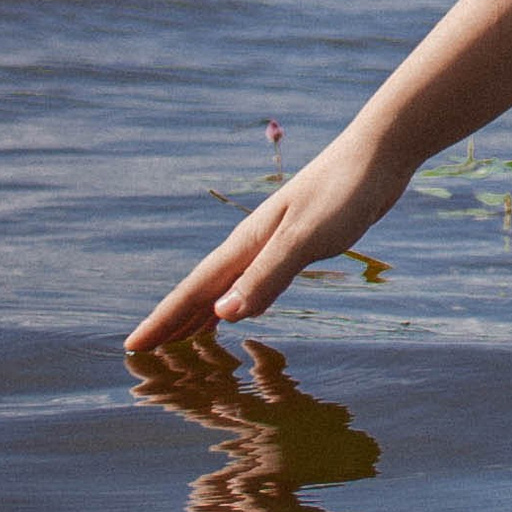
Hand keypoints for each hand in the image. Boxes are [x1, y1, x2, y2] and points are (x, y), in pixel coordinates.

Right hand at [125, 128, 407, 358]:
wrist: (378, 154)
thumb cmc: (343, 193)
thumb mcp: (306, 238)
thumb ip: (267, 275)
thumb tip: (223, 313)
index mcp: (246, 244)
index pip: (194, 291)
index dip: (164, 321)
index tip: (133, 347)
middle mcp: (251, 245)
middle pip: (202, 292)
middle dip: (172, 325)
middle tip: (145, 357)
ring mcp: (272, 244)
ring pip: (225, 287)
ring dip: (199, 315)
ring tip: (179, 342)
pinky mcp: (296, 245)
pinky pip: (252, 284)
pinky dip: (236, 302)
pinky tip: (236, 311)